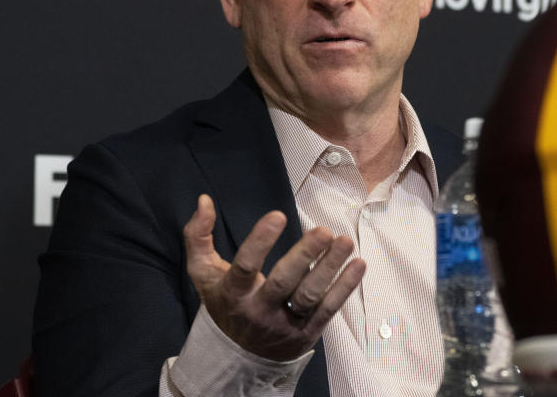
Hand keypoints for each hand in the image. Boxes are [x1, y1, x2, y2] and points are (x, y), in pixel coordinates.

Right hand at [183, 194, 365, 360]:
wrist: (238, 357)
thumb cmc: (225, 303)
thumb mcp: (203, 273)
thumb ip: (197, 236)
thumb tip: (205, 200)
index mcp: (234, 294)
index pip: (246, 267)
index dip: (260, 242)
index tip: (278, 215)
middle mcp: (260, 311)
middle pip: (284, 283)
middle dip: (305, 256)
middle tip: (324, 231)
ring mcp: (285, 324)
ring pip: (310, 296)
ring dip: (330, 268)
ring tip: (345, 241)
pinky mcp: (307, 332)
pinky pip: (328, 310)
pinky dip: (344, 287)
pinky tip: (358, 264)